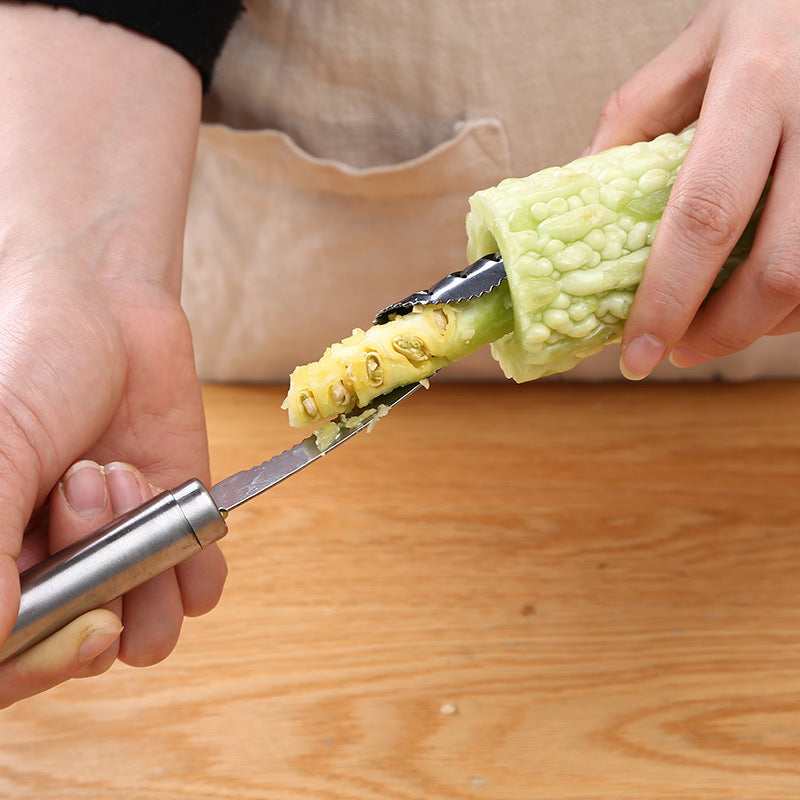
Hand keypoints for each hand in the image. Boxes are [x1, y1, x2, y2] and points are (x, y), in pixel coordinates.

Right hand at [0, 5, 225, 703]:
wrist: (107, 307)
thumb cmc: (33, 367)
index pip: (8, 664)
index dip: (39, 665)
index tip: (81, 625)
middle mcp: (49, 571)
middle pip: (79, 654)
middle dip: (95, 583)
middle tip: (83, 490)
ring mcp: (115, 554)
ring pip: (143, 631)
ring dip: (142, 560)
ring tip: (122, 472)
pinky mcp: (172, 528)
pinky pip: (197, 590)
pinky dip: (195, 558)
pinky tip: (175, 498)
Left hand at [587, 0, 799, 378]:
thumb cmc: (777, 9)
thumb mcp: (701, 43)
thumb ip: (639, 113)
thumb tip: (584, 184)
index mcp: (756, 84)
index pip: (704, 217)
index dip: (669, 299)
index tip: (637, 354)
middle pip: (779, 269)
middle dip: (721, 332)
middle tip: (676, 352)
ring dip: (764, 326)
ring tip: (715, 328)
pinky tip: (765, 297)